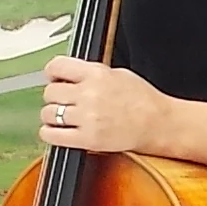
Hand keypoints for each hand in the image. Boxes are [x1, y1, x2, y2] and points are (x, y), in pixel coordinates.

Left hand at [40, 57, 171, 153]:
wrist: (158, 124)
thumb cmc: (143, 100)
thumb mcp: (118, 74)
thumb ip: (91, 73)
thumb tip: (68, 75)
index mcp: (97, 74)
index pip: (56, 67)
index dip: (52, 74)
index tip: (55, 79)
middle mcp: (90, 94)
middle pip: (50, 92)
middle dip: (55, 97)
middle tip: (63, 101)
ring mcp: (88, 117)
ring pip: (48, 113)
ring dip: (52, 116)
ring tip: (62, 117)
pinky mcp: (88, 139)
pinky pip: (52, 135)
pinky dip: (49, 134)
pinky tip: (57, 131)